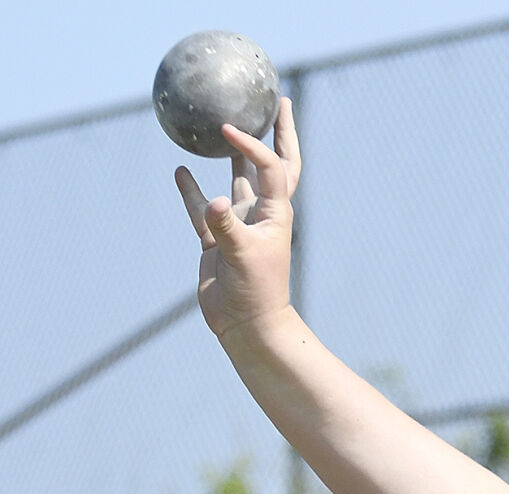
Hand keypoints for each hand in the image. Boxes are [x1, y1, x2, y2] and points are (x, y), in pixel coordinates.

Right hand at [175, 96, 301, 338]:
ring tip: (225, 128)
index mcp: (275, 213)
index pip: (270, 167)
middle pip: (273, 164)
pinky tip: (180, 171)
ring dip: (234, 156)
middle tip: (279, 102)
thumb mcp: (242, 257)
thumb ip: (226, 226)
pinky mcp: (216, 240)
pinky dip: (191, 190)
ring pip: (236, 181)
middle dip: (278, 134)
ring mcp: (238, 224)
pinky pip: (201, 208)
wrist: (246, 326)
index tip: (230, 129)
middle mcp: (260, 213)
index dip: (253, 145)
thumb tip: (213, 201)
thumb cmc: (254, 293)